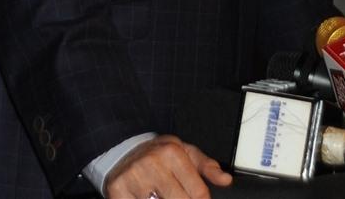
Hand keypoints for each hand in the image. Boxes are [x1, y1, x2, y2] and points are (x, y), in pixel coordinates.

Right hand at [104, 134, 231, 198]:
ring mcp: (134, 178)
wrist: (122, 150)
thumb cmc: (158, 155)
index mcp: (172, 153)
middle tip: (177, 197)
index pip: (198, 193)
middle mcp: (153, 163)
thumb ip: (207, 166)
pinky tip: (148, 198)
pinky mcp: (118, 191)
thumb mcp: (185, 153)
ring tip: (161, 195)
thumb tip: (226, 180)